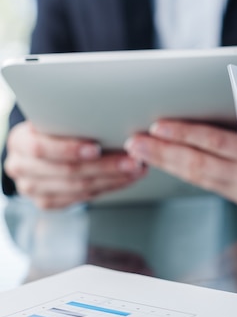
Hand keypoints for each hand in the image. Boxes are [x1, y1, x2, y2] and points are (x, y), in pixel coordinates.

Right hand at [5, 122, 145, 208]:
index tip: (96, 148)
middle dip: (105, 166)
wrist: (41, 149)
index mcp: (19, 141)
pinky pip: (84, 197)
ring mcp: (33, 188)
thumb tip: (111, 113)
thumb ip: (71, 119)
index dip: (69, 149)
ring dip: (114, 178)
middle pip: (67, 171)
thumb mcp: (54, 118)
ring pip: (79, 188)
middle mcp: (22, 167)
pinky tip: (126, 179)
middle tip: (132, 160)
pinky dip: (109, 187)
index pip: (41, 148)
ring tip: (137, 169)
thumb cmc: (53, 129)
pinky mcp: (48, 202)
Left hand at [123, 71, 236, 205]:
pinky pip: (206, 183)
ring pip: (198, 178)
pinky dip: (183, 172)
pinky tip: (165, 162)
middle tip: (134, 141)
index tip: (159, 124)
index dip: (186, 134)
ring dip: (167, 164)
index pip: (218, 142)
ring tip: (141, 152)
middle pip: (199, 164)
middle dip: (163, 152)